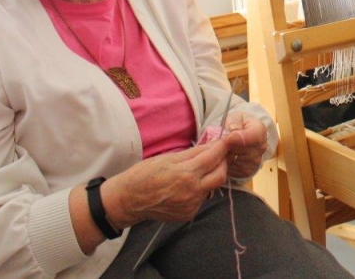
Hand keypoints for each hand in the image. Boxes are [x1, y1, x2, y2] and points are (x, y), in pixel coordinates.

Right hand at [101, 138, 229, 227]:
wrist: (128, 201)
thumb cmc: (144, 175)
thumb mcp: (167, 158)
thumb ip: (193, 153)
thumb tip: (212, 145)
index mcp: (185, 175)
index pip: (212, 158)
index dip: (222, 148)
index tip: (227, 140)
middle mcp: (191, 192)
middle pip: (220, 176)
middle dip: (222, 163)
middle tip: (217, 155)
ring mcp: (191, 206)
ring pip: (212, 187)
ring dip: (210, 176)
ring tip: (198, 170)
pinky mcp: (188, 214)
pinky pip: (202, 198)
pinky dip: (200, 189)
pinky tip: (188, 185)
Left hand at [221, 113, 268, 178]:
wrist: (241, 136)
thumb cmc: (238, 125)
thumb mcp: (235, 117)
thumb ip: (234, 121)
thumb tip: (232, 129)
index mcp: (260, 130)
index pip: (254, 136)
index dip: (239, 138)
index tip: (228, 137)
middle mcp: (262, 147)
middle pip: (243, 150)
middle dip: (230, 147)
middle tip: (223, 142)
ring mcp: (256, 161)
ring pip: (236, 161)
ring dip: (227, 156)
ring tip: (225, 148)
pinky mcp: (248, 171)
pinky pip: (234, 170)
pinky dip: (227, 165)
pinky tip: (226, 157)